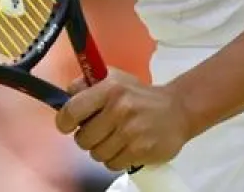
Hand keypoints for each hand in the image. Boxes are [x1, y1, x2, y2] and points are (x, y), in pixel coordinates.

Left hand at [55, 68, 189, 171]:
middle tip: (99, 131)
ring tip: (115, 139)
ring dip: (102, 150)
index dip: (64, 121)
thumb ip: (88, 85)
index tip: (68, 125)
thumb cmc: (140, 95)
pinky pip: (113, 164)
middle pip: (82, 139)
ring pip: (96, 154)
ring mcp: (131, 132)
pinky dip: (116, 159)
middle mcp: (119, 109)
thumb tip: (66, 95)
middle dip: (87, 138)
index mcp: (109, 88)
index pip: (72, 111)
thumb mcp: (115, 79)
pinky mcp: (141, 151)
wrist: (179, 109)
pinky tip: (125, 148)